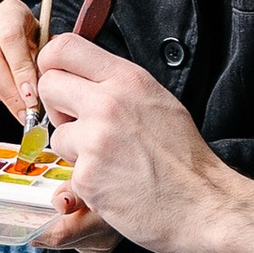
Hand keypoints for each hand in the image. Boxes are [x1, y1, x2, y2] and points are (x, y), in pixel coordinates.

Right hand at [0, 0, 42, 119]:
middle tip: (20, 112)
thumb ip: (43, 67)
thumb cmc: (26, 59)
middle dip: (6, 86)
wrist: (12, 62)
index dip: (21, 69)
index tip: (31, 97)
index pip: (11, 38)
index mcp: (12, 12)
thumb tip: (48, 86)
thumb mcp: (40, 59)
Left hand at [32, 35, 229, 252]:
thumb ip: (119, 85)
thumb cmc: (184, 158)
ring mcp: (96, 140)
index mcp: (127, 80)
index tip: (59, 81)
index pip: (65, 47)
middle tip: (80, 125)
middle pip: (49, 85)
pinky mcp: (87, 176)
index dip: (51, 63)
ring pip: (56, 133)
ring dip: (75, 150)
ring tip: (109, 161)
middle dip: (57, 106)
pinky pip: (70, 172)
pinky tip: (114, 184)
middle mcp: (108, 103)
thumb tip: (83, 75)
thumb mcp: (157, 101)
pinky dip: (87, 181)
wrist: (204, 205)